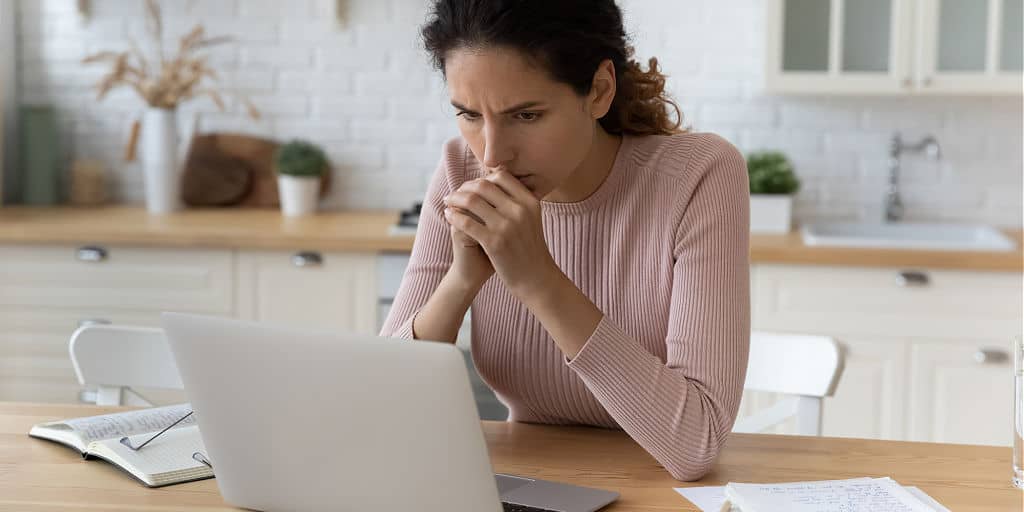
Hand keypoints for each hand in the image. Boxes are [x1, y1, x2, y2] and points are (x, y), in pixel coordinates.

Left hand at [443, 170, 557, 298]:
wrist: (536, 278)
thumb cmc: (530, 249)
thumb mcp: (531, 219)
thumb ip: (518, 201)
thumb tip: (497, 179)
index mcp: (529, 201)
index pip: (501, 176)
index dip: (482, 178)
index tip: (472, 186)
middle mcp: (519, 210)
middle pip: (483, 185)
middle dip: (464, 187)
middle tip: (455, 193)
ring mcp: (506, 226)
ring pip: (471, 201)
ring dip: (455, 198)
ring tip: (448, 201)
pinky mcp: (494, 242)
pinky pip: (466, 222)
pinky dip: (453, 216)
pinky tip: (448, 216)